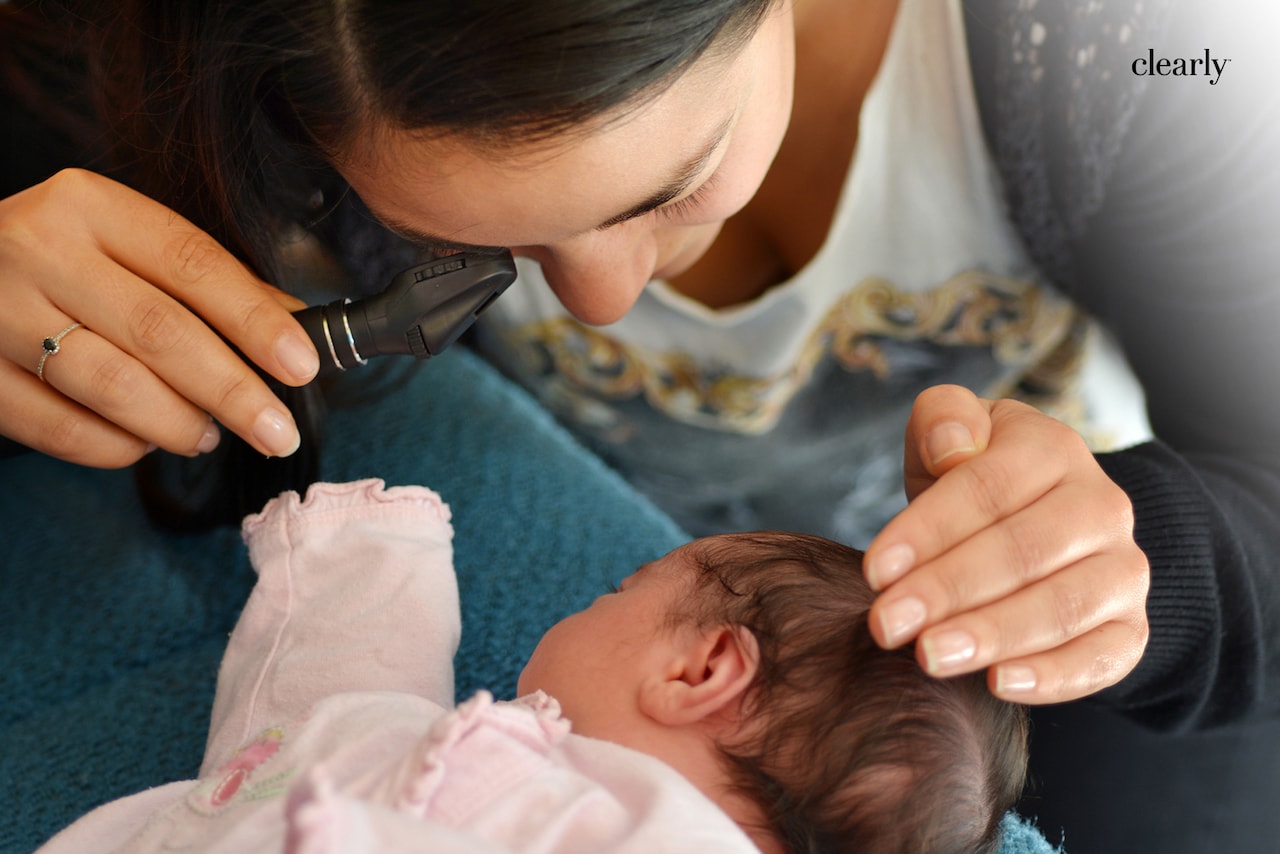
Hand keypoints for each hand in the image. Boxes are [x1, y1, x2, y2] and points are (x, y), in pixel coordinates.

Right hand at [0, 169, 318, 466]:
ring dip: (177, 424)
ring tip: (209, 437)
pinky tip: (145, 444)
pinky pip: (61, 429)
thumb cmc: (62, 261)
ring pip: (112, 385)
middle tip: (278, 432)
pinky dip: (117, 447)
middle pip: (160, 331)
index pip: (193, 263)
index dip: (256, 320)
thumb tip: (294, 329)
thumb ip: (205, 280)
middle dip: (233, 391)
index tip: (303, 365)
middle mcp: (38, 249)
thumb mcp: (126, 242)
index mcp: (90, 205)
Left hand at [863, 385, 1149, 703]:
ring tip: (929, 657)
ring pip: (1062, 606)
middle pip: (1023, 551)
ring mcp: (1122, 570)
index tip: (874, 572)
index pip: (987, 488)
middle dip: (948, 590)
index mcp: (1053, 448)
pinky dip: (1053, 676)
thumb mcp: (951, 435)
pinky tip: (998, 684)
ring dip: (991, 635)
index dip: (928, 531)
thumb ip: (943, 419)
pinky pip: (1101, 657)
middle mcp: (1101, 506)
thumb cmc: (973, 483)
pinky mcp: (1128, 627)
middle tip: (886, 624)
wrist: (1037, 525)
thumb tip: (952, 448)